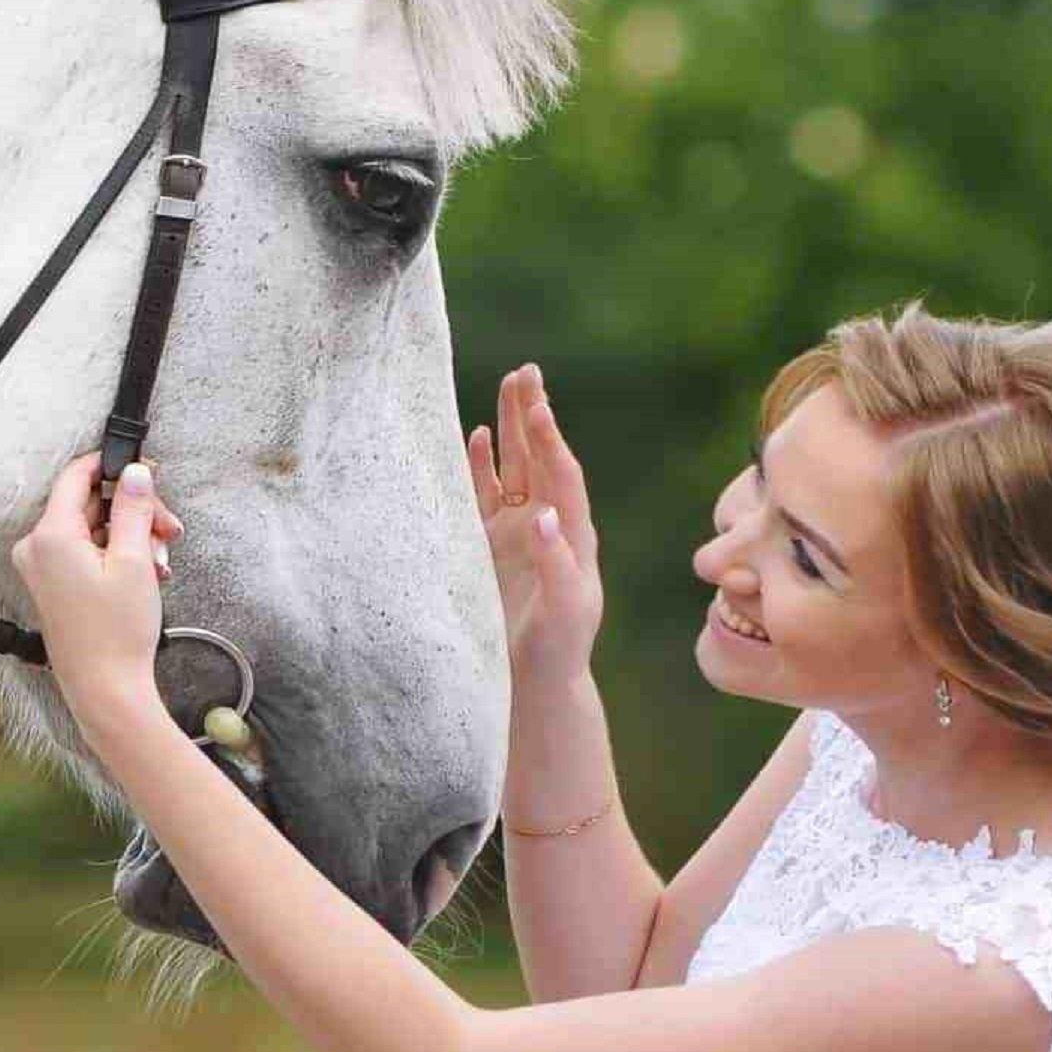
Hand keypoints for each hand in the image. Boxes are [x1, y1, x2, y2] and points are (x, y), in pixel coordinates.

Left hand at [7, 452, 184, 720]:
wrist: (105, 690)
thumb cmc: (117, 633)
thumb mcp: (134, 561)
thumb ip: (133, 508)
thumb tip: (134, 472)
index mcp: (50, 535)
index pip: (76, 476)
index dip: (112, 467)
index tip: (144, 470)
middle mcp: (37, 547)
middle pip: (89, 504)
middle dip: (133, 512)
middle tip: (168, 528)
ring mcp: (42, 568)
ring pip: (92, 530)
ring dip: (131, 536)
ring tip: (161, 561)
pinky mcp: (53, 585)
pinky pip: (85, 553)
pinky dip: (117, 556)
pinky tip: (147, 573)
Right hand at [468, 363, 602, 689]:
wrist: (533, 679)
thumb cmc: (557, 649)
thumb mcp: (564, 611)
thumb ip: (556, 564)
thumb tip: (543, 516)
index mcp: (573, 535)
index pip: (562, 476)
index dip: (550, 441)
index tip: (540, 407)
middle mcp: (547, 524)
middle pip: (540, 458)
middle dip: (533, 414)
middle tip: (527, 372)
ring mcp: (517, 531)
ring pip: (513, 467)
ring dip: (511, 427)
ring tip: (509, 384)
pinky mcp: (490, 542)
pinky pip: (485, 493)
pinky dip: (481, 463)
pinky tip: (478, 434)